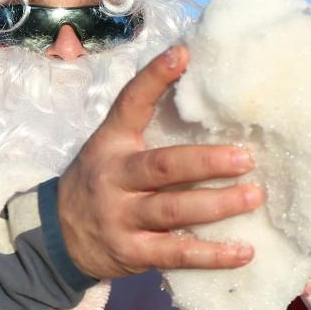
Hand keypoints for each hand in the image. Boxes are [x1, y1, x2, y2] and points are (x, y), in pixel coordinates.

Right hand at [57, 45, 264, 280]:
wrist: (56, 236)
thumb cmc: (100, 183)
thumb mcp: (111, 148)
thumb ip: (148, 128)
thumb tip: (206, 97)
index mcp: (111, 143)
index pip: (131, 104)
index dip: (155, 78)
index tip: (183, 54)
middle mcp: (114, 178)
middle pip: (163, 166)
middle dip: (206, 161)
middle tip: (245, 157)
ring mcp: (122, 217)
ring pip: (174, 210)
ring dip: (218, 204)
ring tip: (253, 196)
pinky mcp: (133, 252)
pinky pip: (177, 253)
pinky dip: (212, 255)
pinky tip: (243, 252)